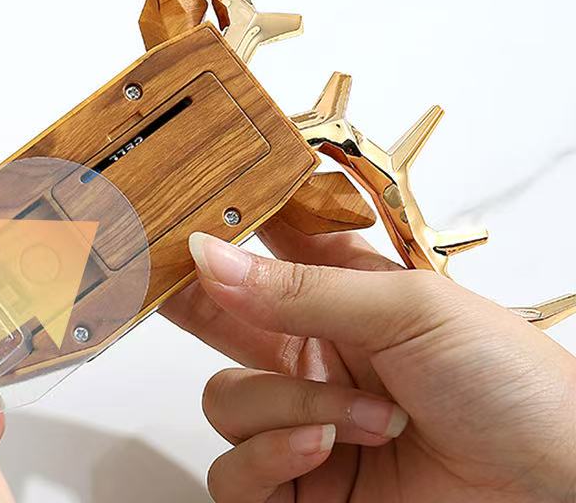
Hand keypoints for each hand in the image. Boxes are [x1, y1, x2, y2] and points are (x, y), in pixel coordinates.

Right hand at [163, 225, 575, 502]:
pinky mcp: (298, 490)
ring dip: (284, 407)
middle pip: (221, 319)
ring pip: (226, 401)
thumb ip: (302, 288)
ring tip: (360, 416)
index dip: (218, 234)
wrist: (557, 494)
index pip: (261, 251)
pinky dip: (271, 459)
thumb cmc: (512, 385)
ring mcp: (302, 422)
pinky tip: (324, 450)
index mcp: (341, 297)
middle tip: (156, 281)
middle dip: (190, 301)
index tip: (176, 217)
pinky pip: (233, 474)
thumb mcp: (410, 310)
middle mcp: (313, 356)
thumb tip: (212, 252)